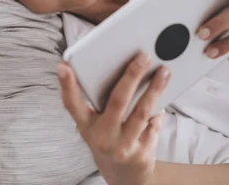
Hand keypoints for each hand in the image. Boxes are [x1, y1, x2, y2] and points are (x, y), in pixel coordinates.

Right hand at [56, 52, 169, 184]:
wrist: (124, 176)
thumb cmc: (108, 140)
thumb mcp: (96, 125)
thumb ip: (99, 102)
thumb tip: (115, 66)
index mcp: (86, 126)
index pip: (72, 104)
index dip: (67, 85)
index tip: (63, 66)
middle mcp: (102, 137)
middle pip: (118, 101)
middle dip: (132, 75)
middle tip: (143, 56)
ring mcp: (122, 146)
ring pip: (142, 111)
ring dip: (155, 89)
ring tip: (164, 71)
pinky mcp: (141, 152)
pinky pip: (154, 124)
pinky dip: (159, 110)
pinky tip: (164, 99)